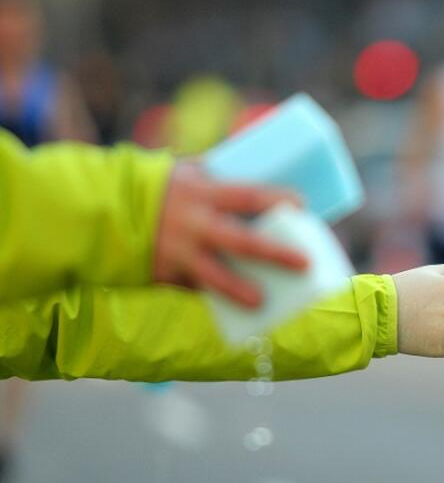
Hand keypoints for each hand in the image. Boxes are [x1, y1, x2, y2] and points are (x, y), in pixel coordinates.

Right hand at [153, 162, 309, 307]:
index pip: (249, 195)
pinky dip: (214, 297)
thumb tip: (263, 179)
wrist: (99, 209)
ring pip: (215, 277)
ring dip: (239, 291)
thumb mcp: (185, 174)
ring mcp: (177, 252)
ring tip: (262, 302)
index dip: (278, 199)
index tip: (302, 205)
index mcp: (202, 193)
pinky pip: (195, 288)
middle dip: (276, 254)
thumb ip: (217, 179)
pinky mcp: (163, 274)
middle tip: (306, 264)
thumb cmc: (157, 188)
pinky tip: (234, 309)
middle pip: (242, 242)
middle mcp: (192, 223)